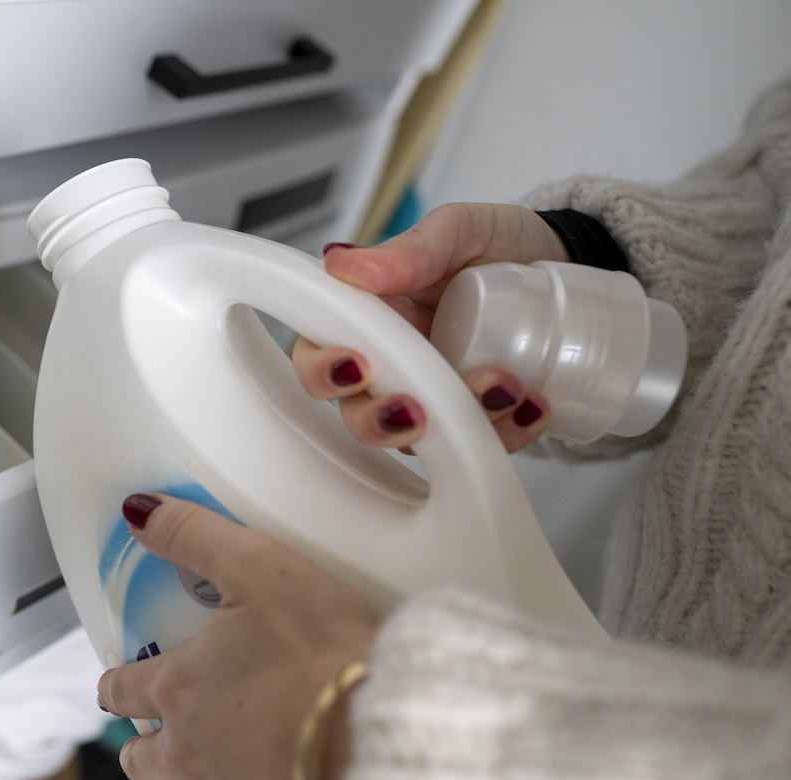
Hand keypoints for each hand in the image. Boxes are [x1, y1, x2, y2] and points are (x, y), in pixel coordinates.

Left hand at [97, 494, 380, 779]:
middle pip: (144, 760)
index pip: (124, 690)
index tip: (115, 679)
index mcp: (181, 687)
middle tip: (149, 734)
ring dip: (187, 777)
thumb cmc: (318, 653)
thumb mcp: (255, 566)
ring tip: (207, 759)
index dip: (115, 682)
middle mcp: (195, 746)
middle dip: (140, 747)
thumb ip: (193, 535)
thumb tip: (141, 513)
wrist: (373, 729)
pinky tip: (264, 774)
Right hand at [293, 203, 569, 452]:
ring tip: (508, 388)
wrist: (567, 260)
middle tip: (416, 409)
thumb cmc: (499, 243)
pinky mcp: (481, 418)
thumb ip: (409, 249)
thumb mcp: (459, 230)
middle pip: (355, 414)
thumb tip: (343, 264)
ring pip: (418, 441)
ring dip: (456, 425)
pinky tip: (536, 406)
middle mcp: (395, 364)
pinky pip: (482, 444)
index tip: (357, 365)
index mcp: (372, 318)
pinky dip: (509, 433)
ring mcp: (437, 395)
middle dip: (378, 422)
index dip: (321, 369)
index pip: (318, 353)